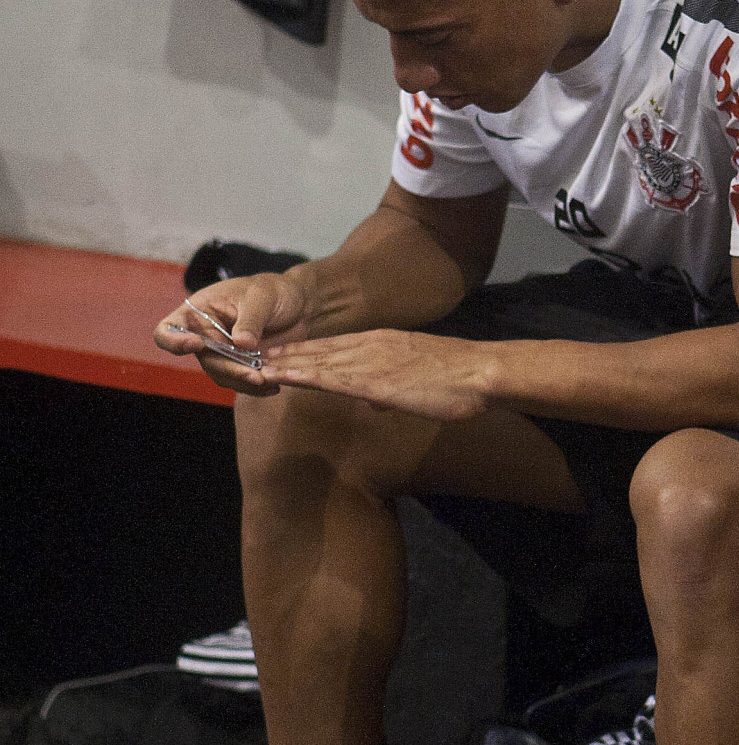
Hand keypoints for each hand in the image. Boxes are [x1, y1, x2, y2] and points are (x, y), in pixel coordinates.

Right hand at [154, 272, 309, 394]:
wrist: (299, 306)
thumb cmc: (274, 291)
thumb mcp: (262, 297)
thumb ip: (251, 319)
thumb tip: (240, 343)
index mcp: (199, 311)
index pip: (169, 330)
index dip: (174, 341)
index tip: (197, 343)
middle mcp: (206, 335)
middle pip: (204, 360)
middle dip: (229, 369)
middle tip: (255, 375)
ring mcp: (223, 353)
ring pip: (223, 376)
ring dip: (244, 382)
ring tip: (270, 380)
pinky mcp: (242, 366)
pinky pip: (241, 383)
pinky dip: (256, 387)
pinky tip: (274, 386)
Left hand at [259, 329, 494, 421]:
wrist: (480, 373)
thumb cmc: (458, 380)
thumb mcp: (419, 382)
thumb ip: (392, 389)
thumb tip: (374, 400)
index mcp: (382, 344)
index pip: (334, 347)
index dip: (304, 352)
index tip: (278, 355)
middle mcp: (370, 346)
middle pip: (318, 351)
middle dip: (285, 355)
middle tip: (251, 356)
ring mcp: (371, 360)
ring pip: (318, 362)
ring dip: (285, 364)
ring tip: (255, 366)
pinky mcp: (375, 379)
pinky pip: (330, 377)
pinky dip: (303, 376)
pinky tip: (282, 377)